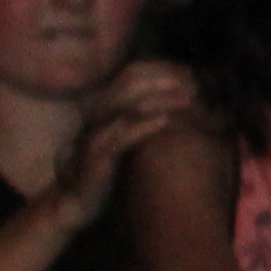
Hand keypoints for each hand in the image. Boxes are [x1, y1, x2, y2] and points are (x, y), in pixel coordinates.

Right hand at [38, 60, 194, 226]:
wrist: (75, 201)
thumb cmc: (106, 167)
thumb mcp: (122, 137)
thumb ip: (139, 117)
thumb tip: (173, 105)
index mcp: (103, 106)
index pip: (130, 74)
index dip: (160, 69)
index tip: (190, 71)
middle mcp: (97, 114)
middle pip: (129, 83)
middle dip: (163, 78)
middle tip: (194, 80)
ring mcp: (95, 134)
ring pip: (126, 106)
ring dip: (160, 98)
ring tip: (189, 96)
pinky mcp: (97, 157)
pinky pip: (121, 137)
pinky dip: (143, 126)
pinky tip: (166, 121)